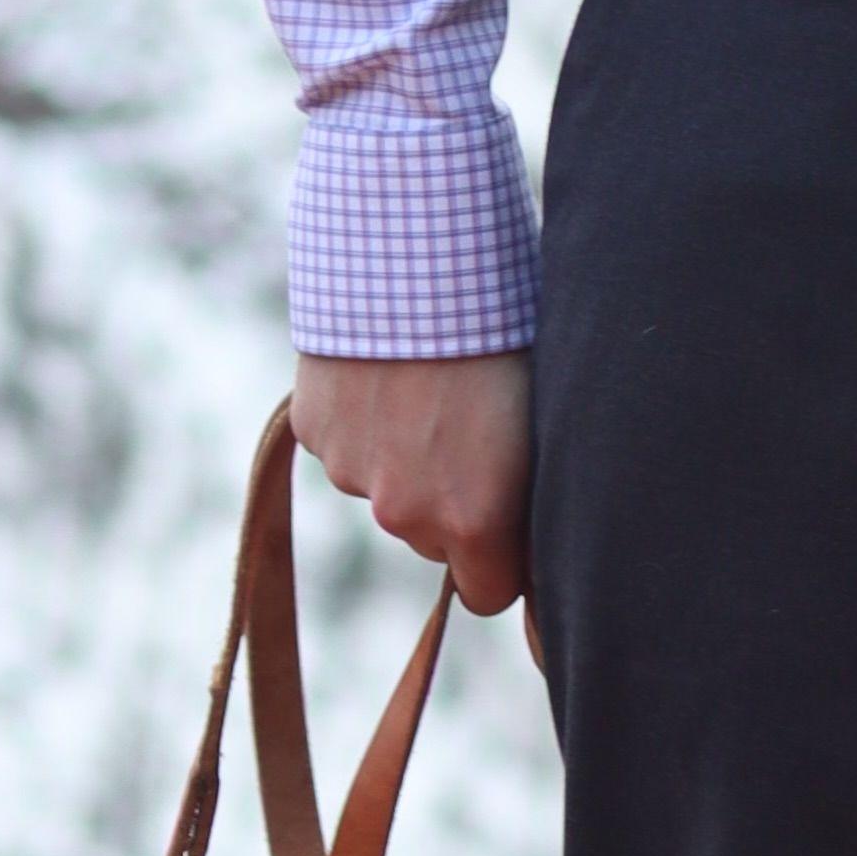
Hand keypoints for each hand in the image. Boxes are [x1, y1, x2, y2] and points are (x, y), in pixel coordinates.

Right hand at [294, 348, 533, 618]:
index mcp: (476, 519)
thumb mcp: (542, 416)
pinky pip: (347, 445)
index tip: (511, 529)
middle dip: (451, 503)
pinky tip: (386, 368)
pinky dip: (365, 420)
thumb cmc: (505, 331)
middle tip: (473, 429)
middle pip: (432, 538)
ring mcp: (354, 474)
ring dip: (405, 457)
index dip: (501, 563)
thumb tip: (537, 529)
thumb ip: (530, 488)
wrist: (417, 259)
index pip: (486, 596)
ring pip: (387, 489)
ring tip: (429, 385)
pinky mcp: (315, 432)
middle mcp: (407, 511)